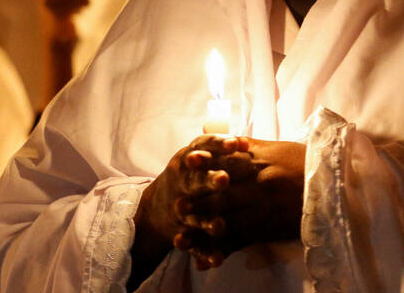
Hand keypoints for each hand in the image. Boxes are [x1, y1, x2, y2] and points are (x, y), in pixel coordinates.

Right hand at [129, 136, 255, 285]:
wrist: (156, 207)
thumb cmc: (191, 173)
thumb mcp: (199, 155)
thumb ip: (221, 149)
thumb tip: (247, 142)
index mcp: (188, 159)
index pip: (204, 147)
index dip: (220, 145)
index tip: (236, 143)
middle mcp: (182, 182)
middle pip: (196, 181)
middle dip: (209, 181)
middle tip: (224, 180)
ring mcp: (180, 209)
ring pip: (194, 216)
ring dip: (206, 221)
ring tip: (219, 226)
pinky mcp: (182, 232)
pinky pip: (194, 244)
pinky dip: (204, 253)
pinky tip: (216, 260)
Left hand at [176, 138, 305, 268]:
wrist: (336, 183)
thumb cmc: (306, 162)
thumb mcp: (278, 147)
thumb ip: (250, 146)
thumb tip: (228, 141)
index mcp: (258, 161)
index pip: (226, 163)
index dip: (205, 166)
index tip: (185, 167)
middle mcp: (258, 182)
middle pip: (222, 193)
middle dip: (198, 202)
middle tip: (176, 208)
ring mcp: (264, 206)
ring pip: (228, 220)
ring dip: (203, 231)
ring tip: (182, 239)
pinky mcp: (271, 227)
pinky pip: (244, 241)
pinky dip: (224, 251)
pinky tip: (207, 260)